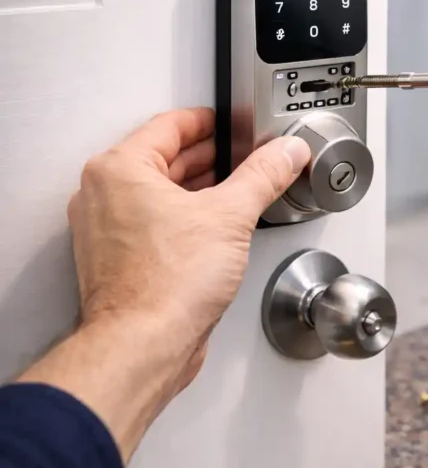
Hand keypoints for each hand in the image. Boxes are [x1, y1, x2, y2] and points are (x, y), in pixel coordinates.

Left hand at [19, 108, 309, 459]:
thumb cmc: (165, 285)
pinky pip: (153, 227)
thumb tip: (285, 153)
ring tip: (234, 195)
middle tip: (241, 158)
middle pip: (162, 160)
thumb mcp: (230, 216)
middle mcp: (103, 197)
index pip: (168, 125)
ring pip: (157, 196)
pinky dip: (183, 223)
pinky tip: (212, 235)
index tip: (228, 125)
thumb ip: (263, 176)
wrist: (144, 345)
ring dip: (197, 193)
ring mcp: (107, 232)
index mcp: (119, 170)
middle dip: (208, 159)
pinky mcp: (118, 262)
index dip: (208, 122)